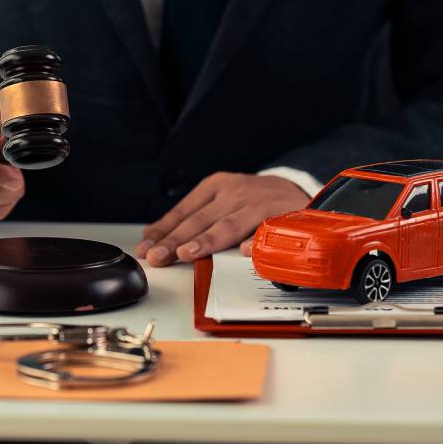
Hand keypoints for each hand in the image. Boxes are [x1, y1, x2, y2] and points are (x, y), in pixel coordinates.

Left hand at [135, 172, 310, 266]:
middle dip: (176, 240)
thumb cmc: (251, 201)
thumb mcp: (220, 201)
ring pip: (229, 225)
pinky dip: (255, 241)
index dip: (164, 231)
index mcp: (215, 187)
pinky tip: (243, 252)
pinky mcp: (282, 216)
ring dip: (207, 240)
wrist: (296, 190)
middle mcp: (235, 192)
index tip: (146, 248)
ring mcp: (258, 203)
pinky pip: (267, 232)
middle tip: (158, 256)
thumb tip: (153, 236)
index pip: (184, 211)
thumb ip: (191, 218)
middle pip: (201, 219)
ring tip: (188, 253)